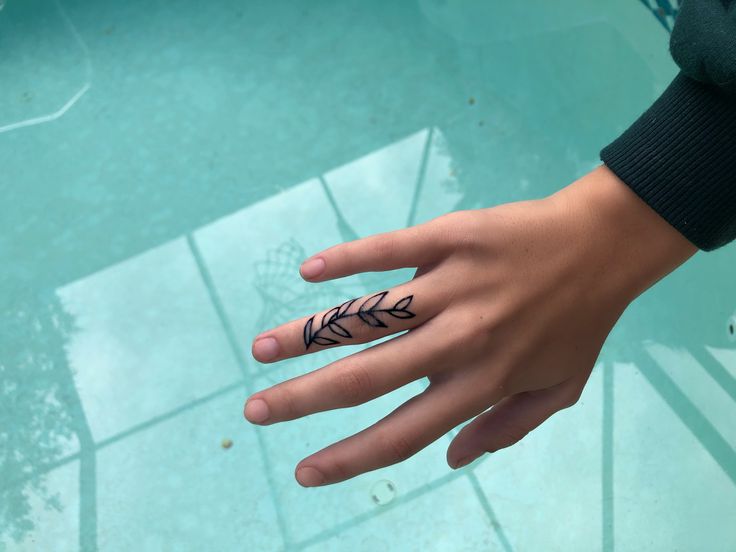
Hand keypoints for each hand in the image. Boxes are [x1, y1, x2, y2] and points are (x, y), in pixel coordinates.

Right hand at [244, 165, 696, 486]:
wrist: (605, 247)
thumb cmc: (579, 323)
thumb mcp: (558, 391)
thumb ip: (505, 430)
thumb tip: (449, 460)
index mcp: (482, 383)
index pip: (401, 433)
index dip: (348, 459)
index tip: (304, 472)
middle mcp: (459, 340)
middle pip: (367, 378)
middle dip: (304, 400)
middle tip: (257, 410)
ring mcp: (452, 286)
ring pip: (367, 314)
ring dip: (307, 334)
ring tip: (262, 348)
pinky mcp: (450, 237)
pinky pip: (389, 248)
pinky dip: (348, 259)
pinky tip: (311, 271)